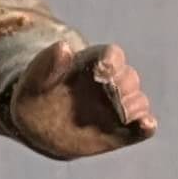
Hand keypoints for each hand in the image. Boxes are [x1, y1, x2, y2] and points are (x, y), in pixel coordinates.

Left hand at [13, 37, 156, 158]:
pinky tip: (147, 125)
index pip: (111, 55)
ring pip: (137, 101)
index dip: (110, 60)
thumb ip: (44, 66)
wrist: (39, 129)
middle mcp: (110, 83)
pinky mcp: (122, 130)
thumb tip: (64, 48)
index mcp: (92, 64)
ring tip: (121, 112)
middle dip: (122, 84)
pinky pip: (140, 127)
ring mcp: (118, 107)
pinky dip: (146, 126)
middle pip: (128, 78)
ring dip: (133, 106)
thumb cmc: (35, 100)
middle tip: (111, 91)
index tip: (102, 69)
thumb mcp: (31, 83)